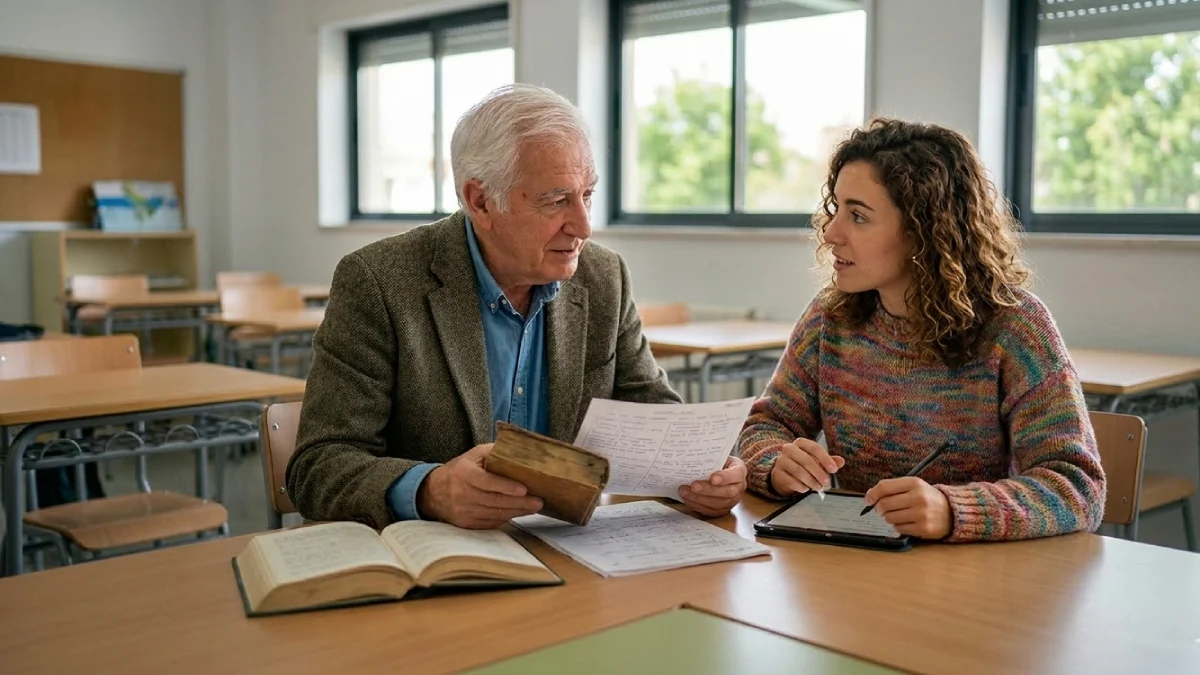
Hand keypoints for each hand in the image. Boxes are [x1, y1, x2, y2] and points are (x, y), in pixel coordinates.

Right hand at [416, 443, 542, 528]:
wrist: (433, 492)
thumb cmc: (459, 470)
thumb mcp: (472, 455)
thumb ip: (493, 451)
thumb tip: (518, 450)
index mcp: (463, 473)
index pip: (486, 481)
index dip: (506, 486)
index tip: (524, 489)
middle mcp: (461, 494)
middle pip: (494, 501)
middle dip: (519, 502)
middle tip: (538, 501)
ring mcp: (463, 511)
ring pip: (495, 514)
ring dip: (517, 511)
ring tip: (534, 507)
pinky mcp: (466, 524)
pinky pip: (491, 523)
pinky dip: (506, 518)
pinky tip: (518, 512)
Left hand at [678, 456, 747, 517]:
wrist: (722, 472)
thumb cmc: (719, 462)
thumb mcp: (719, 456)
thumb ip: (711, 459)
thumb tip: (693, 460)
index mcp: (740, 471)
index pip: (736, 475)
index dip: (724, 478)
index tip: (712, 478)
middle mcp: (739, 488)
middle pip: (727, 492)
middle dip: (708, 490)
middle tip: (693, 486)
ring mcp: (732, 501)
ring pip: (718, 504)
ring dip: (699, 499)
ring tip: (685, 492)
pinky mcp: (723, 509)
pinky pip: (711, 511)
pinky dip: (697, 505)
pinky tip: (687, 499)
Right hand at [769, 438, 845, 495]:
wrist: (783, 473)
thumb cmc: (803, 464)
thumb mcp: (817, 460)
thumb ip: (829, 461)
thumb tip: (841, 461)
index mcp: (801, 442)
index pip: (815, 448)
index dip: (825, 459)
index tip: (834, 470)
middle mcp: (789, 449)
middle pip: (806, 460)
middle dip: (819, 473)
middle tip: (827, 483)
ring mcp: (781, 461)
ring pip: (798, 471)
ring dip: (811, 481)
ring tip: (818, 487)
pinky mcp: (777, 473)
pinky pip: (790, 481)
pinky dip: (800, 486)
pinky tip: (806, 489)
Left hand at [863, 477, 952, 539]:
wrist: (952, 512)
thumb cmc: (927, 498)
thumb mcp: (913, 486)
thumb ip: (892, 487)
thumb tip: (869, 496)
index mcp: (914, 483)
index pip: (884, 487)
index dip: (872, 494)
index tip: (868, 500)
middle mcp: (919, 498)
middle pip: (884, 504)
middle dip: (879, 508)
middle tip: (882, 509)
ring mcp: (922, 514)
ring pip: (889, 518)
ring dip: (889, 518)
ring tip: (898, 515)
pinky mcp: (923, 529)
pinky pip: (898, 529)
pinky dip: (898, 526)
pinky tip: (907, 522)